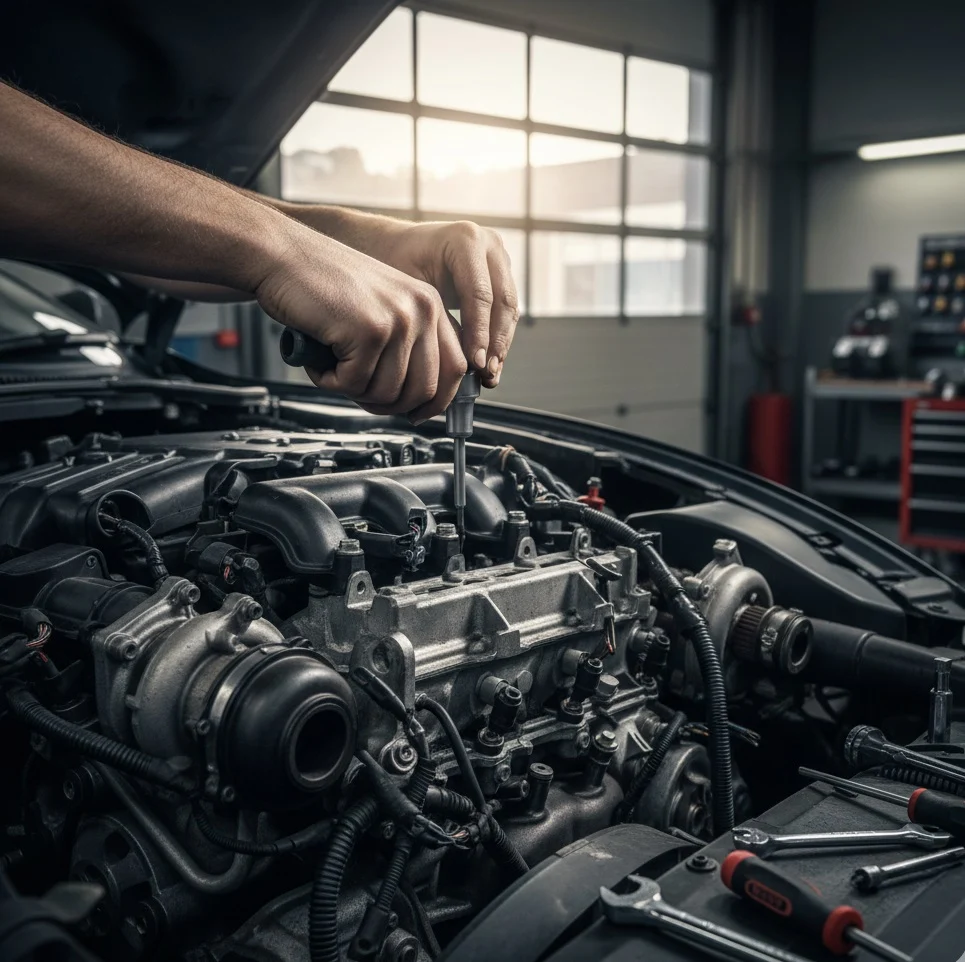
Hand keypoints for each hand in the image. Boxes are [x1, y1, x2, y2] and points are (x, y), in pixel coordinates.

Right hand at [254, 221, 466, 421]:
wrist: (282, 255)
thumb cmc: (322, 285)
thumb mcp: (379, 310)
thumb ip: (404, 346)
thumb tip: (418, 400)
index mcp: (430, 305)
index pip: (456, 368)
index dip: (436, 401)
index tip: (416, 414)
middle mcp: (422, 309)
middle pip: (425, 390)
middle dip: (390, 406)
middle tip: (360, 395)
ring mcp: (398, 319)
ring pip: (388, 392)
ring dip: (354, 392)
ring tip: (333, 366)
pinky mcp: (369, 330)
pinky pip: (355, 383)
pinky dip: (331, 381)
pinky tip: (320, 359)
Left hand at [370, 221, 518, 388]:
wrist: (400, 246)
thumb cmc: (398, 263)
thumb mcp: (411, 286)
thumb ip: (437, 316)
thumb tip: (459, 360)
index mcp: (465, 240)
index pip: (480, 294)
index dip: (480, 332)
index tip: (474, 363)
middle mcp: (489, 245)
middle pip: (503, 301)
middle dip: (497, 342)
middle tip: (486, 373)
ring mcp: (499, 259)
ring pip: (510, 309)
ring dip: (502, 344)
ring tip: (490, 375)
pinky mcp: (502, 276)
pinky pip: (506, 312)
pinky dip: (499, 339)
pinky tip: (490, 364)